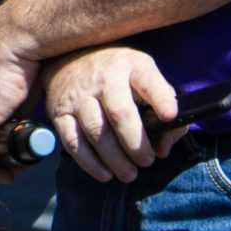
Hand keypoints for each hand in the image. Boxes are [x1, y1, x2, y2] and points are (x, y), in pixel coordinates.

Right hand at [43, 46, 181, 182]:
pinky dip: (89, 162)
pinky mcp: (59, 112)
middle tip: (146, 161)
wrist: (67, 56)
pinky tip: (105, 173)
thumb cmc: (116, 73)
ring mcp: (79, 95)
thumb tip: (163, 148)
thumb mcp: (143, 75)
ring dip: (115, 159)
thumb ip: (163, 107)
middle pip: (120, 113)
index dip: (161, 99)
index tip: (170, 117)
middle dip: (135, 144)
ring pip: (96, 131)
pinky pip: (73, 141)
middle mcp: (104, 78)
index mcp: (131, 66)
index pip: (148, 80)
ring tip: (129, 174)